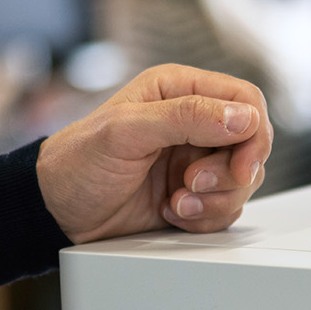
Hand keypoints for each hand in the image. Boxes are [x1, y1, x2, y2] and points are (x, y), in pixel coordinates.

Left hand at [37, 64, 273, 242]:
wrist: (57, 211)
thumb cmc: (78, 163)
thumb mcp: (125, 132)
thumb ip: (184, 117)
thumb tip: (241, 117)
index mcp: (179, 90)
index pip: (246, 100)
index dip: (253, 134)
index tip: (241, 166)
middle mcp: (193, 123)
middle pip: (251, 146)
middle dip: (229, 175)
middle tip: (190, 184)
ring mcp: (196, 161)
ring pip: (243, 182)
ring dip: (214, 200)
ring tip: (175, 202)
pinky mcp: (194, 196)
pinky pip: (225, 209)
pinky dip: (204, 219)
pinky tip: (171, 213)